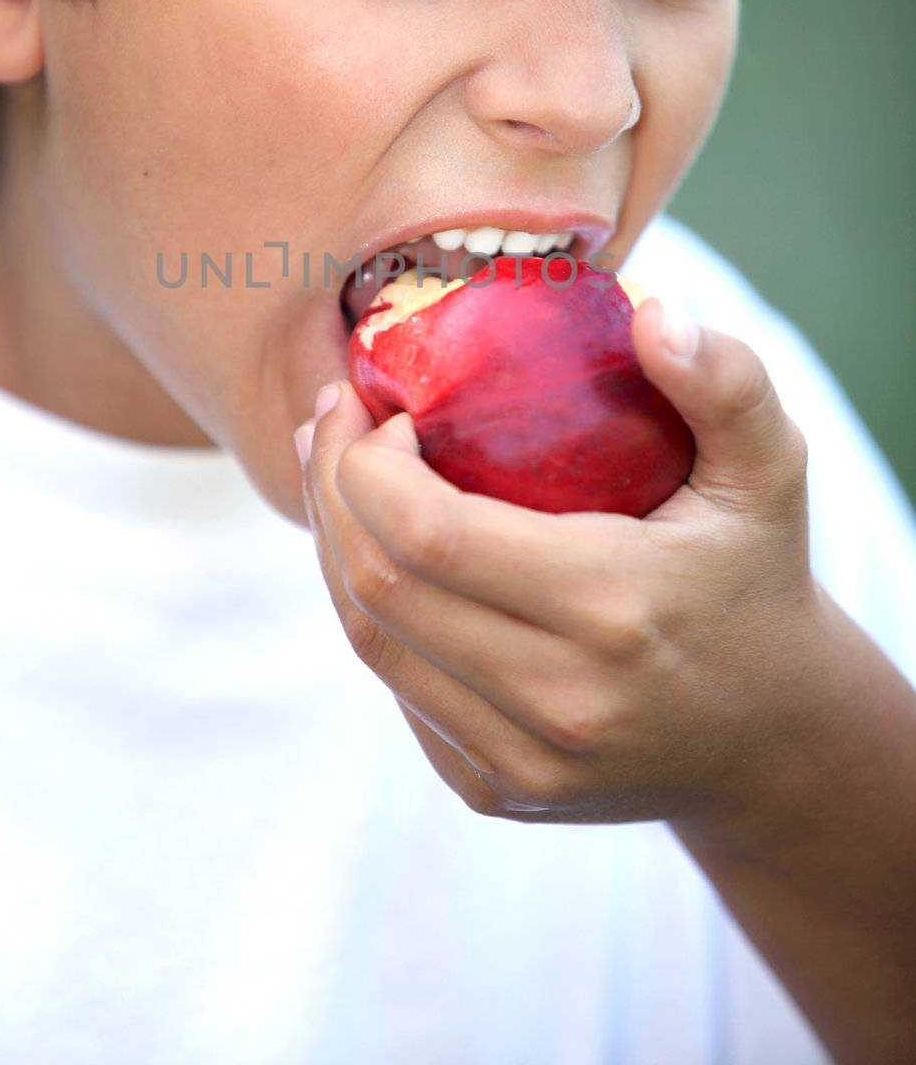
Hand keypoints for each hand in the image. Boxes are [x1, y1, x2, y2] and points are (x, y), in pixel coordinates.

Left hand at [295, 298, 831, 834]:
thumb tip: (650, 314)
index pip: (428, 536)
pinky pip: (396, 688)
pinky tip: (373, 552)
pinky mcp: (497, 791)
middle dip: (331, 488)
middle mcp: (561, 701)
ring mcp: (523, 761)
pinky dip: (368, 610)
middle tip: (335, 420)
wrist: (773, 742)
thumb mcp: (770, 471)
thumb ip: (726, 382)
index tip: (381, 405)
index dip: (366, 464)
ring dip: (333, 546)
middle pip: (379, 587)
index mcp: (615, 608)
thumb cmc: (755, 580)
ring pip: (372, 641)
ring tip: (336, 472)